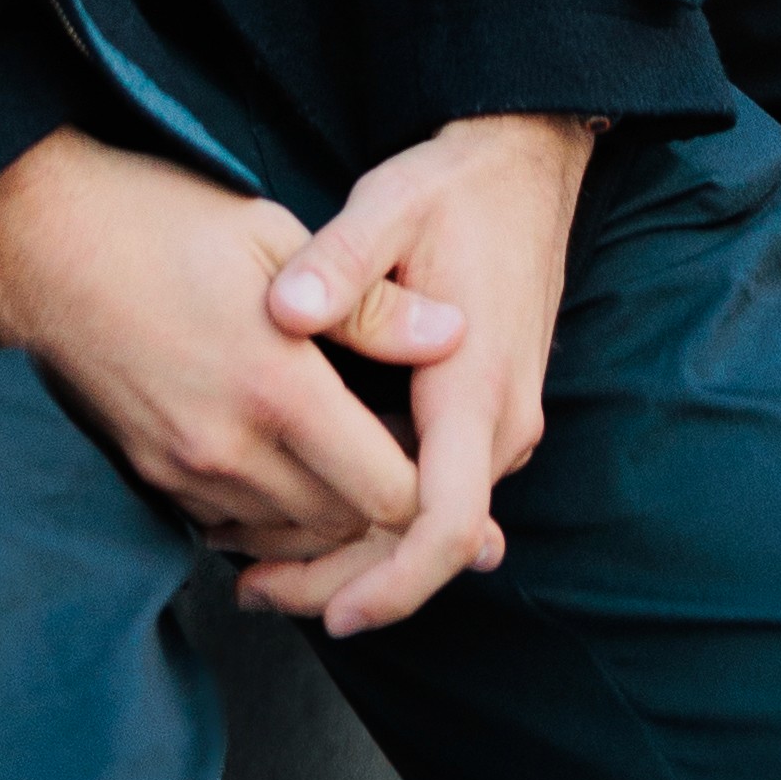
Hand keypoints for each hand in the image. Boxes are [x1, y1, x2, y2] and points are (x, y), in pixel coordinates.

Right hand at [0, 128, 441, 569]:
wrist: (35, 237)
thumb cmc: (160, 220)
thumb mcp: (276, 235)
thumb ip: (372, 306)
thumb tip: (456, 335)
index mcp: (275, 386)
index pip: (388, 494)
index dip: (429, 480)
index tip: (437, 441)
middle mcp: (228, 450)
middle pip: (343, 530)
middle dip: (385, 507)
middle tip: (405, 453)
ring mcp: (180, 474)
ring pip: (286, 539)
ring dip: (327, 516)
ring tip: (352, 460)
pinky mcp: (145, 478)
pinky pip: (229, 530)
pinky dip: (268, 515)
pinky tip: (283, 461)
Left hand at [253, 112, 599, 638]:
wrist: (529, 162)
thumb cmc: (456, 184)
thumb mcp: (390, 203)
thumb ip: (339, 262)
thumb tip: (282, 313)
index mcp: (477, 383)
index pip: (449, 523)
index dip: (395, 583)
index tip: (334, 617)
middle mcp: (503, 420)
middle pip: (434, 545)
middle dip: (350, 585)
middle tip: (251, 593)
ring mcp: (504, 422)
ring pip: (438, 525)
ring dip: (361, 555)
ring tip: (262, 567)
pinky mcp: (490, 414)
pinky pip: (443, 492)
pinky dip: (383, 518)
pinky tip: (315, 511)